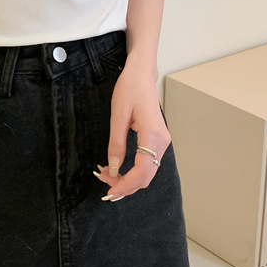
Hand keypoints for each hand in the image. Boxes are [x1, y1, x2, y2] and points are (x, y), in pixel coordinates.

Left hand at [93, 56, 169, 199]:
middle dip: (125, 185)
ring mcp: (163, 141)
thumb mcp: (118, 116)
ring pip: (148, 172)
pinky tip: (118, 168)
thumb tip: (113, 169)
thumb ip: (116, 143)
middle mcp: (162, 141)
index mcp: (152, 134)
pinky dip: (134, 171)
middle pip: (146, 177)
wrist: (142, 75)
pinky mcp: (158, 140)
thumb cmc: (130, 89)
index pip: (142, 171)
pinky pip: (148, 163)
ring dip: (129, 179)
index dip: (125, 185)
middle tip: (103, 182)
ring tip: (107, 176)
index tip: (109, 190)